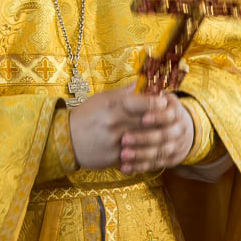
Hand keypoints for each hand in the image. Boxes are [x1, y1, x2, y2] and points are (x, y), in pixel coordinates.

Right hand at [68, 85, 192, 172]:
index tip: (165, 102)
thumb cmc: (86, 115)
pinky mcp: (115, 158)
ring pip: (146, 142)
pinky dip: (146, 154)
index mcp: (114, 106)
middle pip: (149, 122)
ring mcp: (116, 142)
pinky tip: (153, 151)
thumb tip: (141, 82)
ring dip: (159, 139)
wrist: (66, 139)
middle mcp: (116, 123)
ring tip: (167, 136)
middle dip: (164, 120)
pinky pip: (136, 157)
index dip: (158, 103)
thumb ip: (124, 93)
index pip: (143, 103)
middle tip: (174, 119)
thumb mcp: (103, 99)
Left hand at [119, 92, 193, 173]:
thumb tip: (134, 83)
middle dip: (145, 137)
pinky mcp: (171, 159)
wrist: (180, 128)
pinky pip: (156, 165)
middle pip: (165, 135)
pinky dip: (140, 167)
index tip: (142, 118)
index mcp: (175, 109)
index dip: (157, 116)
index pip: (170, 113)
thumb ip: (145, 94)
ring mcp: (178, 145)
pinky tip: (125, 168)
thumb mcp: (156, 97)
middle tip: (124, 138)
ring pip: (160, 152)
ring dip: (141, 154)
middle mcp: (181, 127)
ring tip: (123, 154)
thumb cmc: (157, 108)